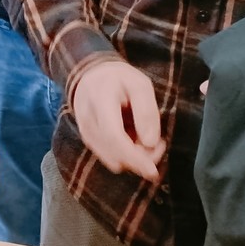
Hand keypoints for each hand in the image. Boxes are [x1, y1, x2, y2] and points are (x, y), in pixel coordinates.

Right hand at [72, 60, 165, 181]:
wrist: (93, 74)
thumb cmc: (120, 79)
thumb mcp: (140, 85)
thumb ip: (146, 112)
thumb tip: (150, 143)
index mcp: (100, 100)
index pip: (113, 136)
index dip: (134, 157)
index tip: (152, 171)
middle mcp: (87, 118)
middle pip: (113, 153)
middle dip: (140, 159)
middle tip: (160, 144)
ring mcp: (84, 130)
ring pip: (111, 159)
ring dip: (134, 159)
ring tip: (148, 140)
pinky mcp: (87, 138)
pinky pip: (108, 157)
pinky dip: (125, 156)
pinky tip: (135, 142)